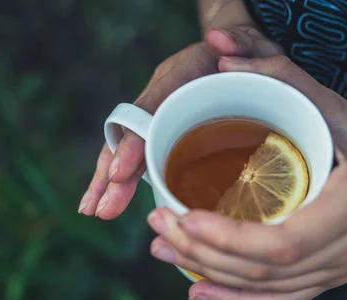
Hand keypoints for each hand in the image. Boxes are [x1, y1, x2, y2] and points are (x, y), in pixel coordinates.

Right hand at [78, 27, 282, 218]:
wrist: (238, 47)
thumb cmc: (246, 49)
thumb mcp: (249, 43)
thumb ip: (238, 43)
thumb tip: (219, 42)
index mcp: (180, 74)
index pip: (149, 110)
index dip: (134, 143)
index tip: (119, 173)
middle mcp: (162, 93)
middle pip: (129, 134)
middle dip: (113, 174)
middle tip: (101, 209)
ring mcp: (161, 110)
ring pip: (128, 146)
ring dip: (110, 181)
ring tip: (97, 211)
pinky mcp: (166, 125)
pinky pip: (143, 152)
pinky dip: (125, 178)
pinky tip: (113, 200)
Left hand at [147, 55, 346, 299]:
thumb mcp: (342, 108)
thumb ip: (288, 81)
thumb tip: (225, 62)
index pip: (287, 239)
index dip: (230, 237)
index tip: (183, 216)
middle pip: (267, 268)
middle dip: (205, 251)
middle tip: (159, 225)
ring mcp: (339, 270)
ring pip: (266, 287)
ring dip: (210, 272)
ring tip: (163, 247)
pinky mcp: (329, 279)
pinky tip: (198, 290)